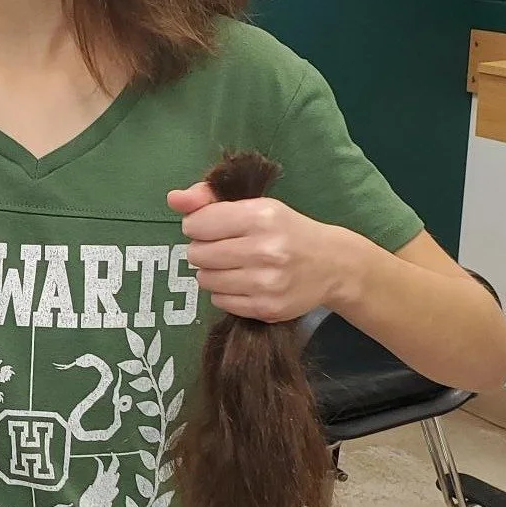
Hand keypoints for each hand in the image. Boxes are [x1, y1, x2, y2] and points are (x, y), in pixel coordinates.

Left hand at [166, 182, 359, 321]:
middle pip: (197, 254)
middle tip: (224, 247)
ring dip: (212, 272)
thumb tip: (173, 198)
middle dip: (203, 249)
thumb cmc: (288, 230)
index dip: (197, 226)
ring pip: (205, 279)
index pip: (198, 224)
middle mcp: (264, 250)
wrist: (332, 264)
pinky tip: (244, 282)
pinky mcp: (266, 308)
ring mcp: (266, 283)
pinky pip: (220, 301)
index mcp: (261, 216)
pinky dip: (225, 292)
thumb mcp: (256, 205)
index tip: (211, 227)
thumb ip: (210, 199)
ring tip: (234, 265)